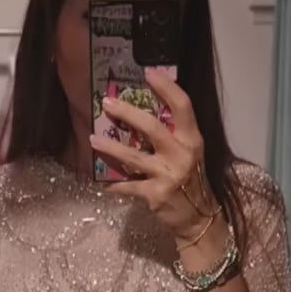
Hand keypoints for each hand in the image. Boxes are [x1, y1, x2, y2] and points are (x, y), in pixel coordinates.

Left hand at [89, 68, 215, 243]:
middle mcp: (181, 155)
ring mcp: (167, 176)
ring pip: (133, 157)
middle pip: (152, 127)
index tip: (148, 73)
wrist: (198, 218)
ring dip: (110, 148)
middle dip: (127, 113)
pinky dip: (115, 184)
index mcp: (192, 140)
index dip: (166, 87)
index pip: (182, 106)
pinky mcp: (154, 195)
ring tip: (93, 138)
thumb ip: (174, 134)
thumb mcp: (190, 153)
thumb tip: (144, 111)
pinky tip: (104, 182)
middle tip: (107, 103)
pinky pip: (128, 186)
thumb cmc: (191, 180)